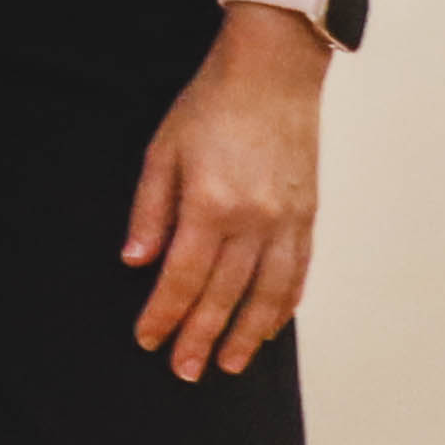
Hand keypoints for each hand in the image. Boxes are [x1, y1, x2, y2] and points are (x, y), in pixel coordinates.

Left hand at [125, 11, 327, 379]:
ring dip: (246, 335)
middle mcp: (254, 221)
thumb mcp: (161, 150)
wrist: (272, 74)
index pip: (182, 277)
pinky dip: (282, 307)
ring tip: (227, 363)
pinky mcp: (308, 218)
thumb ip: (150, 210)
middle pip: (223, 295)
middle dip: (200, 336)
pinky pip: (297, 275)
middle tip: (184, 370)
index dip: (163, 314)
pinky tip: (267, 327)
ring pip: (267, 295)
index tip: (148, 339)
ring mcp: (287, 223)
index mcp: (211, 204)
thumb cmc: (210, 106)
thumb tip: (136, 261)